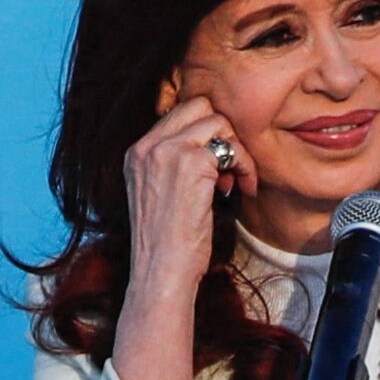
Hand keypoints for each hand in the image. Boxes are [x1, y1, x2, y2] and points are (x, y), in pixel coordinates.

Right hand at [111, 93, 243, 379]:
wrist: (160, 274)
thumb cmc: (164, 246)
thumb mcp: (158, 196)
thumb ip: (172, 167)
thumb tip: (211, 150)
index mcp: (136, 153)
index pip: (178, 115)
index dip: (205, 136)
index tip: (216, 169)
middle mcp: (147, 146)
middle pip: (198, 106)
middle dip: (223, 134)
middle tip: (231, 168)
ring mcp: (167, 151)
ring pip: (218, 122)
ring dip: (237, 150)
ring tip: (238, 182)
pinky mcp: (191, 164)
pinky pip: (230, 148)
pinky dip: (244, 167)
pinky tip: (240, 192)